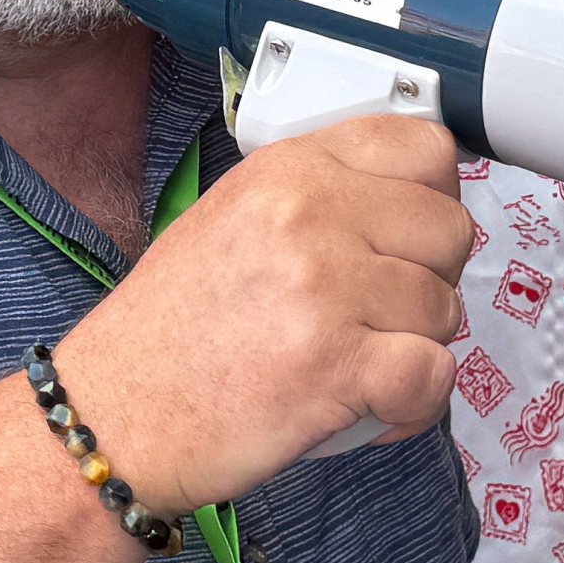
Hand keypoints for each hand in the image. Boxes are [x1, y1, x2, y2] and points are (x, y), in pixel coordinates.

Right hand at [48, 115, 476, 510]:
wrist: (113, 416)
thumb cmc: (169, 331)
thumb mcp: (233, 218)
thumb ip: (318, 197)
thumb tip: (409, 204)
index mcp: (289, 168)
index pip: (425, 147)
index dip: (432, 198)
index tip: (406, 238)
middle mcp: (311, 213)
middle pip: (450, 229)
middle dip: (428, 279)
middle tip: (375, 315)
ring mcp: (326, 287)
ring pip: (446, 308)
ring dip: (414, 347)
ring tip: (354, 364)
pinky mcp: (337, 364)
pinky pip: (435, 373)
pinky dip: (414, 404)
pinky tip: (371, 406)